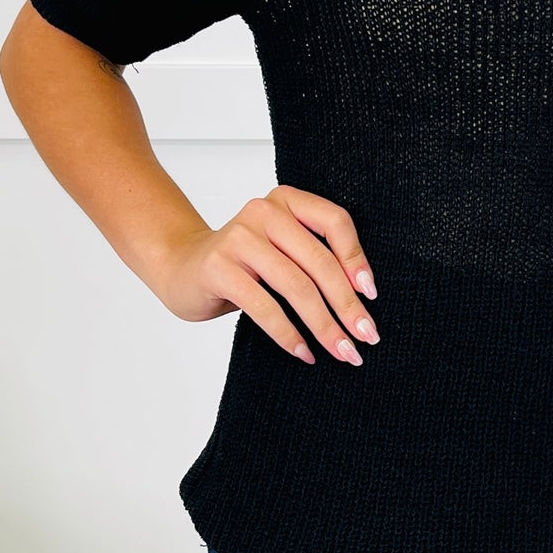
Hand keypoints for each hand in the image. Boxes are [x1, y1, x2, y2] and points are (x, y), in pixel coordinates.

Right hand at [152, 185, 379, 365]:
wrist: (181, 266)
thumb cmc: (244, 263)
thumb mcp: (282, 249)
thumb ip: (314, 258)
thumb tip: (362, 298)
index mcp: (286, 200)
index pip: (335, 222)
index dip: (357, 259)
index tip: (371, 295)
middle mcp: (264, 212)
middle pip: (319, 261)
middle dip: (347, 304)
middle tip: (366, 336)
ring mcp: (239, 238)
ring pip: (296, 286)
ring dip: (324, 325)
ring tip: (342, 351)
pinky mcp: (219, 268)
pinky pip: (264, 307)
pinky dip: (288, 334)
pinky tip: (304, 352)